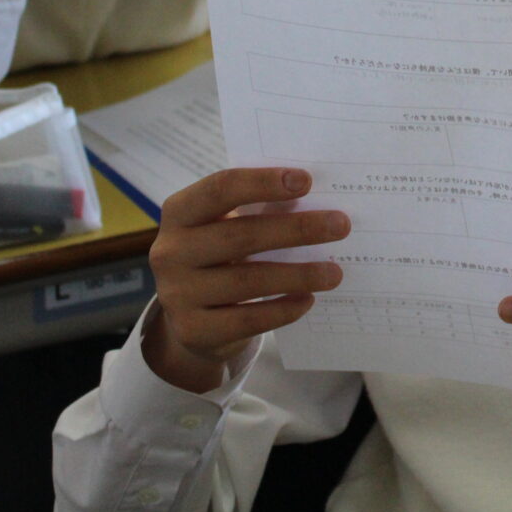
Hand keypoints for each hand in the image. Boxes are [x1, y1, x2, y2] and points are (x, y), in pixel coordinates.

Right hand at [142, 167, 349, 393]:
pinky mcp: (192, 330)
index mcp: (180, 212)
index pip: (221, 188)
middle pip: (240, 235)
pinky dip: (282, 309)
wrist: (192, 316)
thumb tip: (318, 199)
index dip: (263, 182)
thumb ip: (259, 208)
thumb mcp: (228, 225)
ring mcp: (177, 294)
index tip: (307, 181)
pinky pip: (246, 320)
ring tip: (334, 272)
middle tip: (340, 225)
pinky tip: (308, 300)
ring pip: (247, 281)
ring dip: (298, 274)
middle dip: (296, 229)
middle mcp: (170, 251)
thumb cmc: (222, 254)